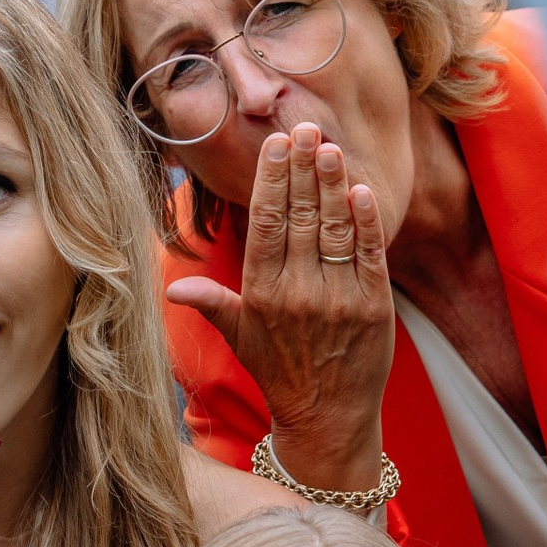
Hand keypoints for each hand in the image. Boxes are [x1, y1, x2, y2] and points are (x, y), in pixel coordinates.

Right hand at [165, 122, 391, 496]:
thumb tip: (173, 286)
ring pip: (334, 230)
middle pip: (301, 217)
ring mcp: (338, 300)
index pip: (265, 224)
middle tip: (307, 128)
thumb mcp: (240, 337)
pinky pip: (369, 256)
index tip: (276, 145)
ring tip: (331, 147)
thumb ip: (212, 302)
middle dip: (304, 169)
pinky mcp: (374, 309)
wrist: (329, 418)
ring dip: (334, 185)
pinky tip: (361, 191)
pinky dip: (366, 222)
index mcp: (262, 293)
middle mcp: (298, 293)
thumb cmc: (279, 371)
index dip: (272, 180)